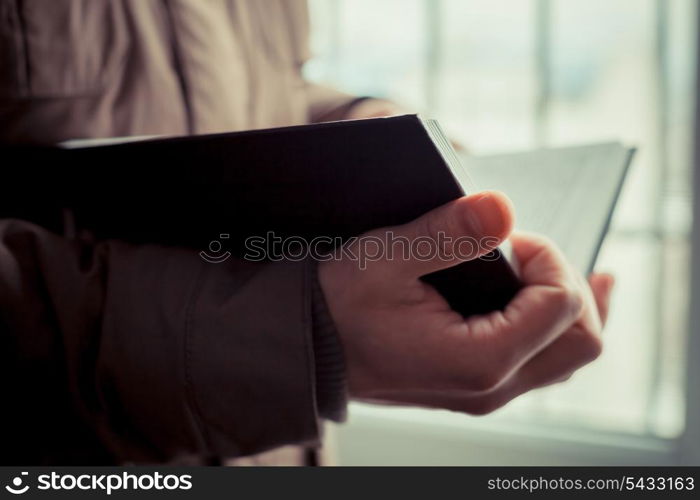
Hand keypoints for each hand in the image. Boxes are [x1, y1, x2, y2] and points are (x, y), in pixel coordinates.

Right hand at [318, 192, 613, 413]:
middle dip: (575, 286)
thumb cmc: (337, 305)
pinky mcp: (478, 385)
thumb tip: (502, 207)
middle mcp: (492, 387)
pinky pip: (544, 362)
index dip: (548, 257)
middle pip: (584, 341)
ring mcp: (487, 392)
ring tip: (556, 267)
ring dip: (571, 307)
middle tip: (538, 252)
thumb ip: (447, 232)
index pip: (562, 303)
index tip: (507, 236)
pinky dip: (553, 325)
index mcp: (478, 359)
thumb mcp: (385, 258)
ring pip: (570, 355)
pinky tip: (540, 294)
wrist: (306, 349)